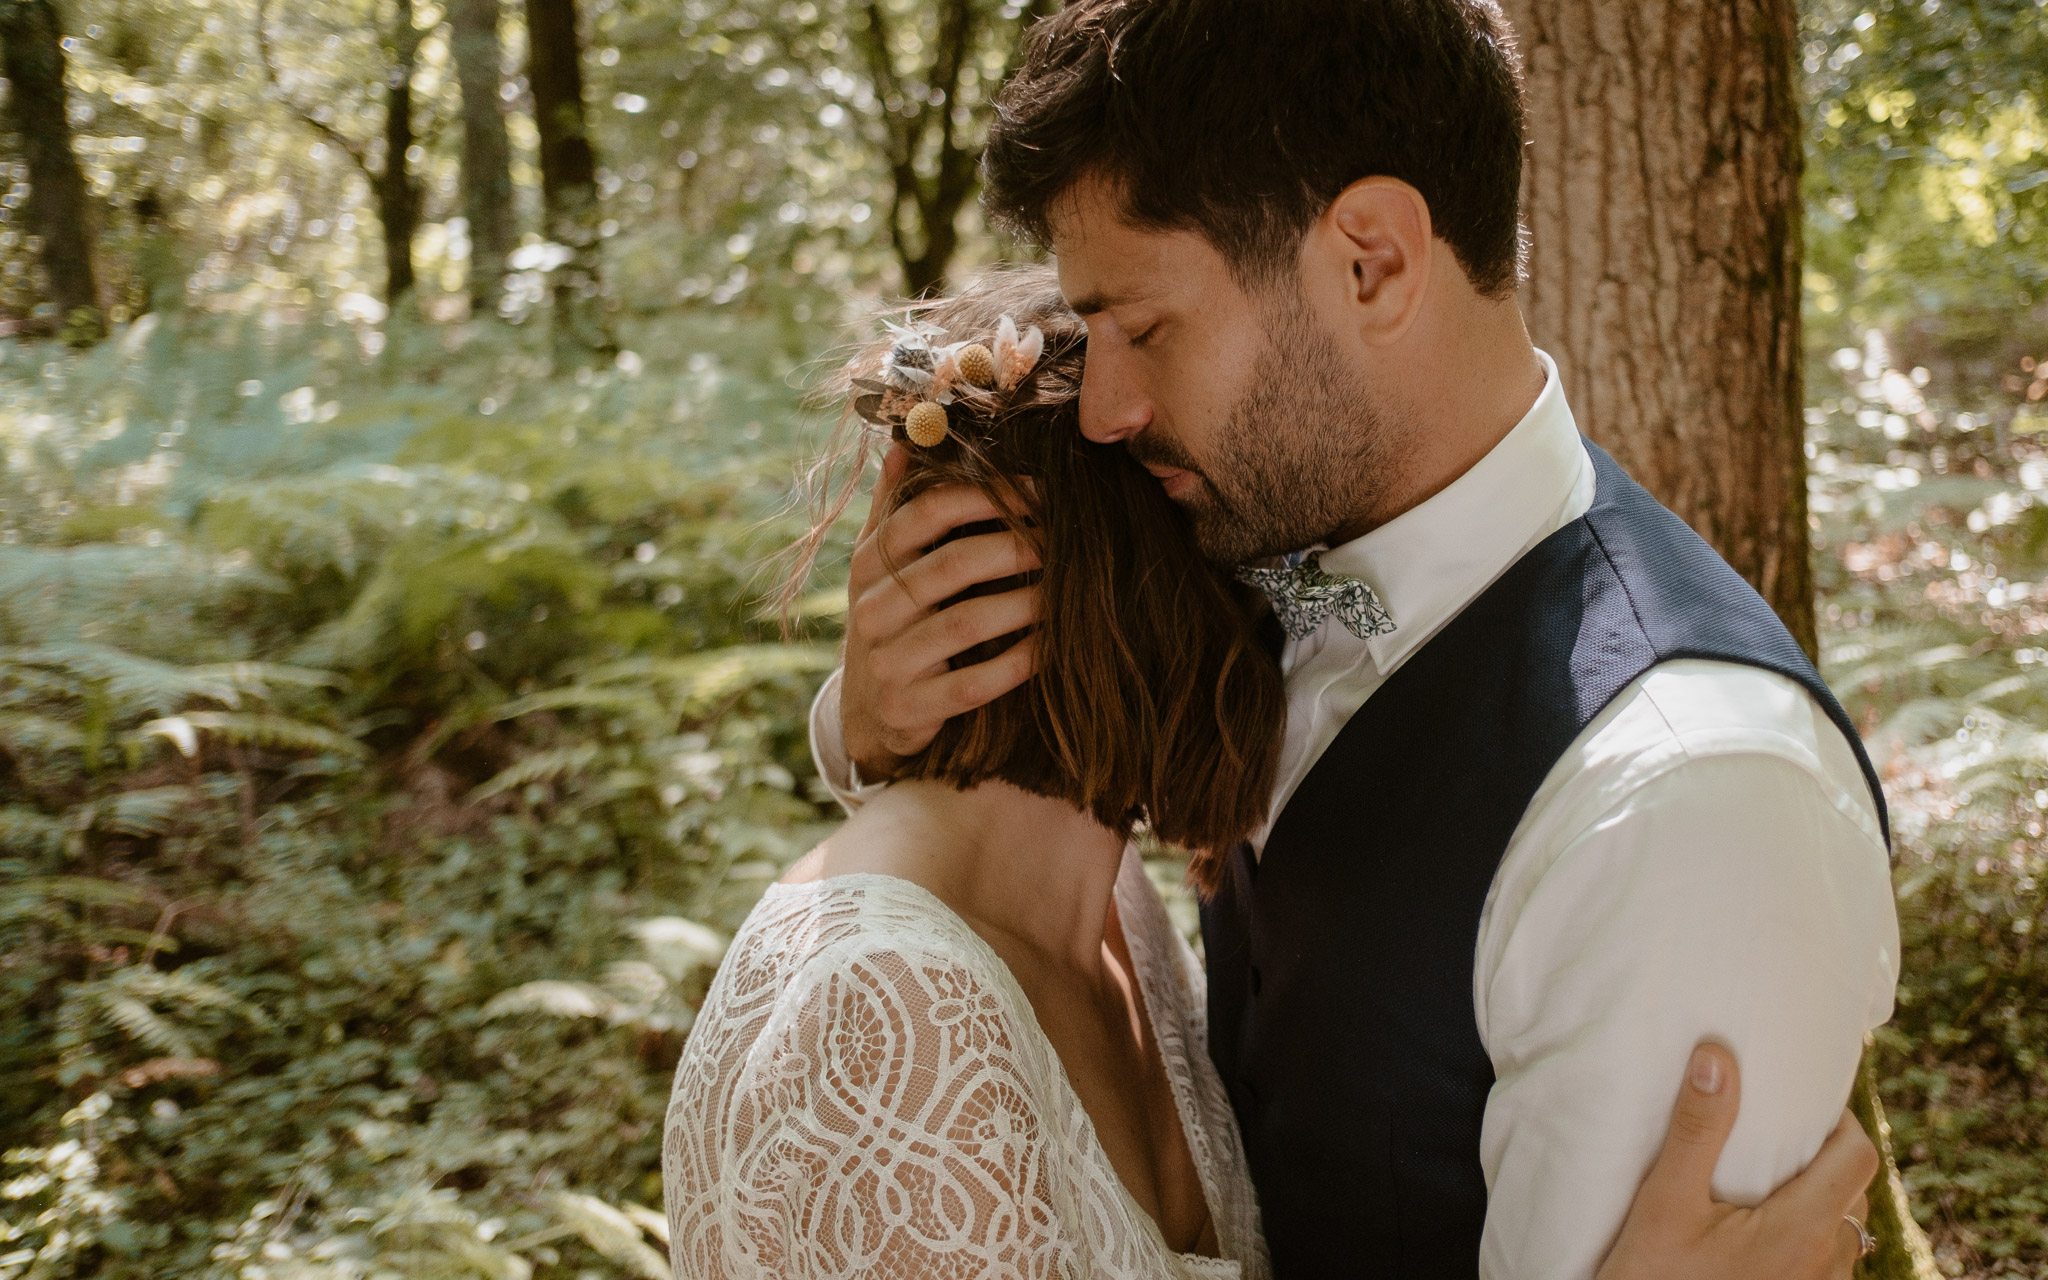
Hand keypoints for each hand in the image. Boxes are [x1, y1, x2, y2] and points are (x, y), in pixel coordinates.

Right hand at [841, 444, 1041, 779]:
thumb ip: (894, 504)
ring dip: (1026, 604)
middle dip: (1018, 547)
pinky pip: (975, 683)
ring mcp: (887, 661)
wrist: (867, 710)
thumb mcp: (881, 563)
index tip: (1041, 490)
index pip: (927, 511)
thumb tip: (908, 441)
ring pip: (966, 623)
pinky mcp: (909, 709)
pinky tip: (1052, 647)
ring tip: (1067, 590)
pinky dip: (1019, 662)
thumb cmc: (892, 619)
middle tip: (1065, 540)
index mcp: (868, 562)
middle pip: (954, 564)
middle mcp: (871, 608)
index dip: (988, 495)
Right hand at [1598, 1043, 1878, 1279]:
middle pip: (1855, 1189)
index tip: (1800, 1104)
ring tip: (1763, 1180)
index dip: (1840, 1120)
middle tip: (1776, 1134)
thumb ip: (1698, 1129)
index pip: (1859, 1156)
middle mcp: (1825, 1263)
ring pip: (1843, 1228)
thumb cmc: (1653, 1277)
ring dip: (1816, 1197)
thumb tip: (1717, 1056)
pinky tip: (1756, 1227)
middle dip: (1825, 1155)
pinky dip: (1805, 1232)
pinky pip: (1825, 1259)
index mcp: (1802, 1230)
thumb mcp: (1665, 1201)